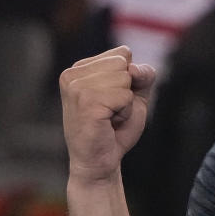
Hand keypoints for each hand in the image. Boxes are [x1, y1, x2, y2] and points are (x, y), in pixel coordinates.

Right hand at [60, 46, 155, 182]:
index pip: (123, 53)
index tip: (113, 99)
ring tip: (109, 117)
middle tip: (112, 111)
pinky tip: (108, 123)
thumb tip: (132, 68)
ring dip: (125, 102)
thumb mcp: (135, 94)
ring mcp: (76, 87)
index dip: (130, 78)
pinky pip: (124, 96)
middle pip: (124, 63)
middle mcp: (72, 74)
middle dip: (127, 90)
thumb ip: (142, 73)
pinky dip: (124, 112)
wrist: (101, 162)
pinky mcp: (85, 102)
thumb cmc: (116, 129)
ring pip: (125, 78)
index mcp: (80, 68)